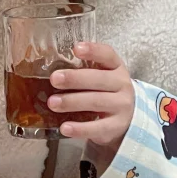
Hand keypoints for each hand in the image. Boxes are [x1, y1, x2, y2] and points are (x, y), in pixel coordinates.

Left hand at [48, 41, 135, 168]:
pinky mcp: (116, 127)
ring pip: (96, 102)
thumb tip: (49, 68)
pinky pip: (97, 128)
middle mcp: (122, 85)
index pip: (108, 55)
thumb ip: (83, 70)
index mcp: (116, 68)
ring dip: (72, 102)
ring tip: (52, 103)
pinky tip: (64, 127)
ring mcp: (121, 107)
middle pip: (99, 79)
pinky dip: (80, 128)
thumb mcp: (102, 77)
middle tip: (54, 79)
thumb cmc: (106, 92)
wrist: (127, 118)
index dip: (93, 51)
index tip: (76, 48)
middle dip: (75, 79)